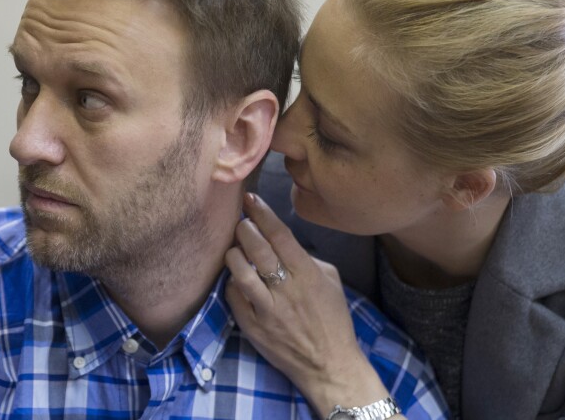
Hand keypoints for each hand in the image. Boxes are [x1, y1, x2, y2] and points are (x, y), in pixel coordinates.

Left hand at [225, 193, 394, 417]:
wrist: (329, 365)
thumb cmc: (332, 320)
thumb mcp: (331, 281)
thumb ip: (307, 258)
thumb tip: (283, 242)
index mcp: (308, 274)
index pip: (280, 235)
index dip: (262, 214)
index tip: (249, 199)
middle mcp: (286, 290)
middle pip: (257, 249)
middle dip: (244, 229)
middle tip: (241, 222)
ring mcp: (267, 310)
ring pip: (240, 272)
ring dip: (234, 254)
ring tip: (235, 248)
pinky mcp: (253, 328)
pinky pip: (234, 297)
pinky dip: (232, 283)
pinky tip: (236, 278)